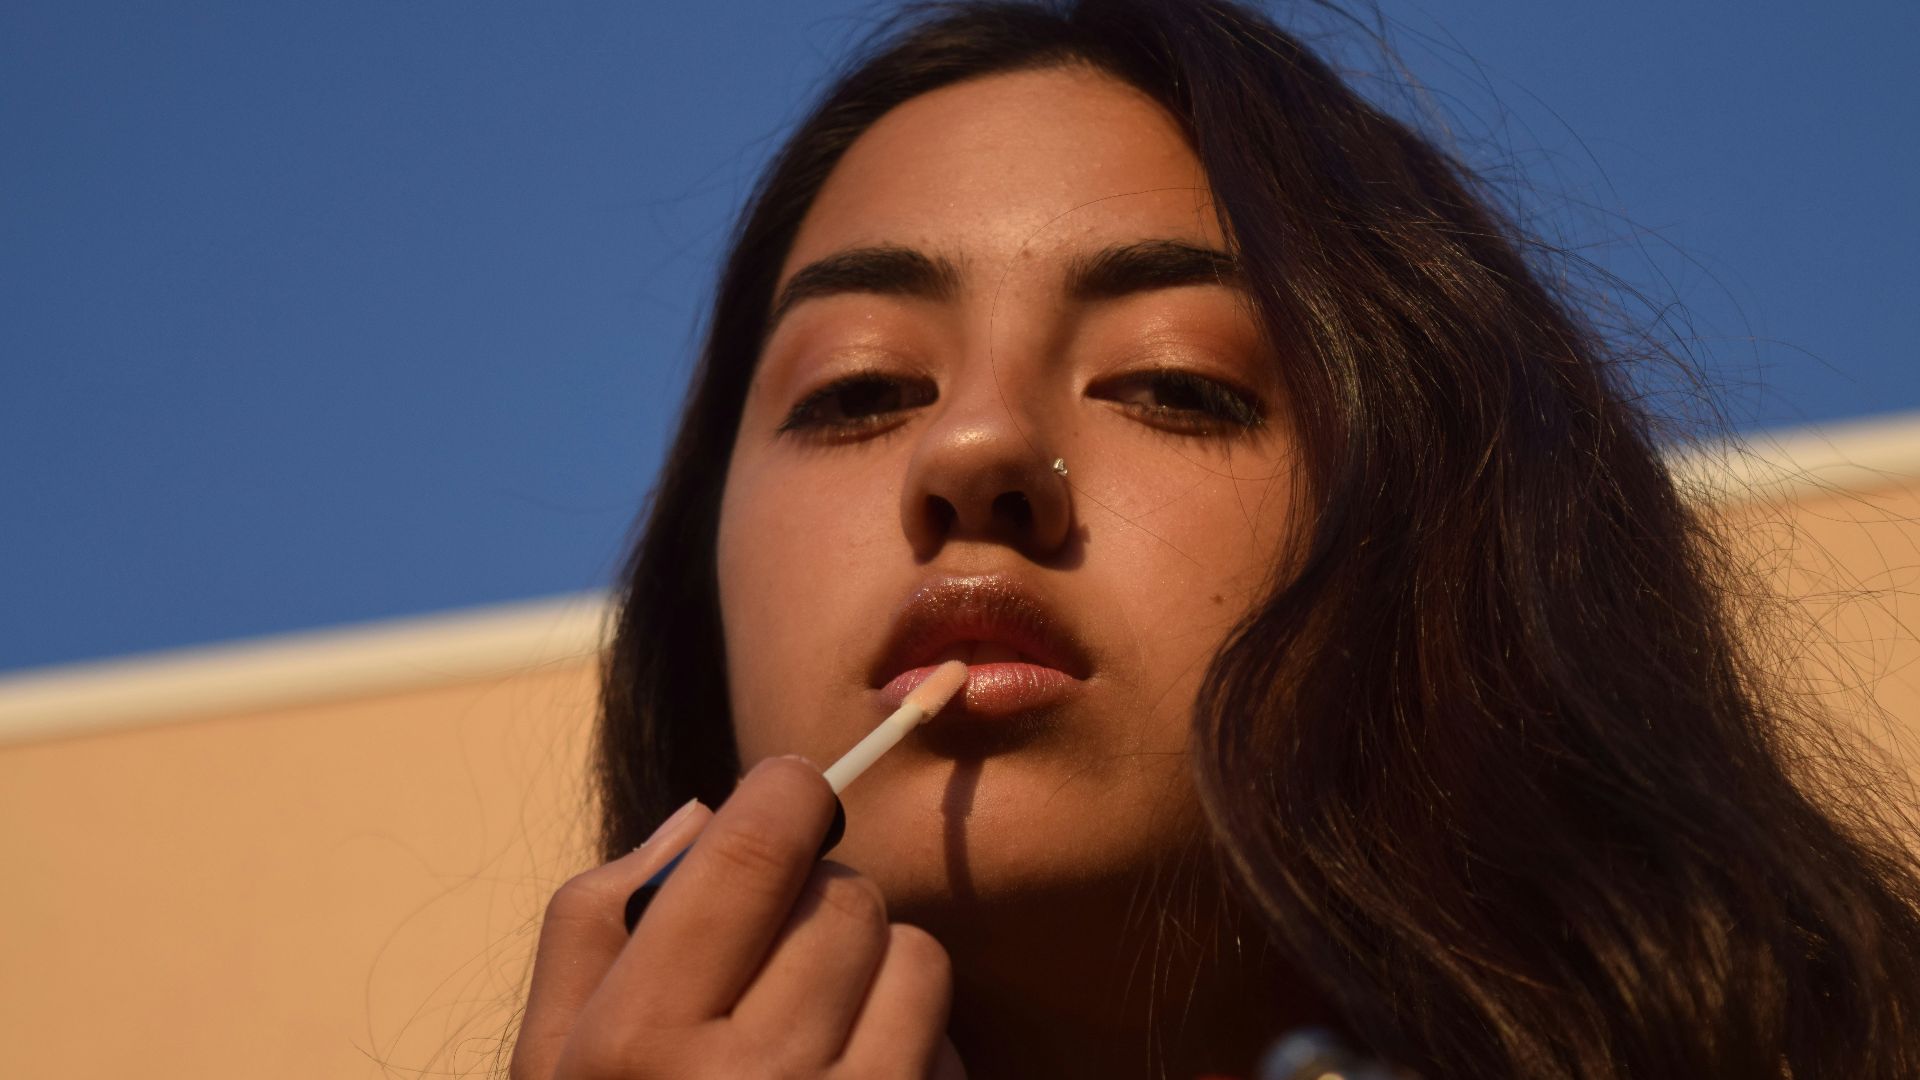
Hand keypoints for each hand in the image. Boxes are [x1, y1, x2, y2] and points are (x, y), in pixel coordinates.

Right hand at [511, 756, 967, 1078]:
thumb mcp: (552, 1066)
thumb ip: (596, 925)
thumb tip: (704, 814)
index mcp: (636, 1051)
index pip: (755, 850)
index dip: (784, 797)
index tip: (788, 798)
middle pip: (847, 898)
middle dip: (818, 905)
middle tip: (777, 960)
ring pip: (917, 959)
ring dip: (877, 975)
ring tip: (817, 1033)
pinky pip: (953, 1047)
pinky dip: (916, 1051)